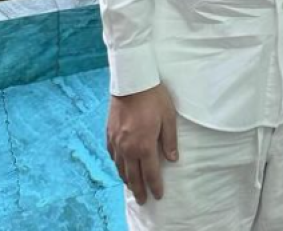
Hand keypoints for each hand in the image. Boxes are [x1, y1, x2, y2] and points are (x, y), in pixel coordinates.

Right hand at [106, 83, 177, 204]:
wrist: (132, 82)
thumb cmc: (153, 97)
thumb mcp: (168, 117)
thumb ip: (169, 140)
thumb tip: (172, 159)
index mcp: (144, 146)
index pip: (150, 173)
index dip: (155, 186)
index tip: (157, 196)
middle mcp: (128, 148)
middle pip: (133, 176)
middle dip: (139, 190)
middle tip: (143, 199)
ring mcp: (116, 142)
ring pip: (120, 168)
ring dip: (127, 179)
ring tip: (132, 186)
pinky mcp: (109, 134)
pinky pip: (112, 155)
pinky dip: (117, 165)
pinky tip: (120, 166)